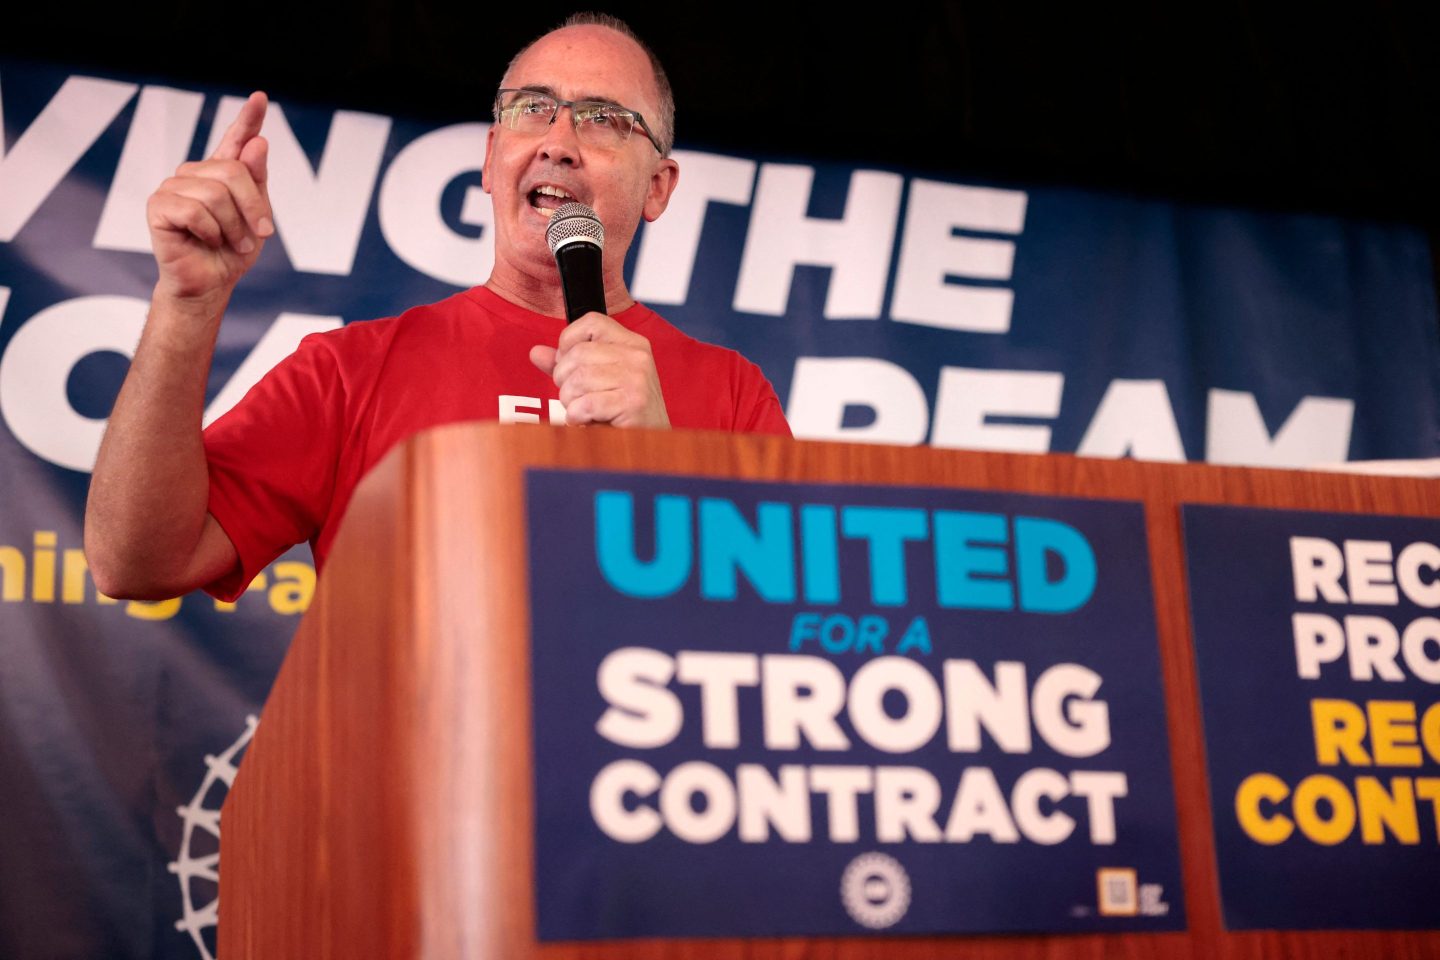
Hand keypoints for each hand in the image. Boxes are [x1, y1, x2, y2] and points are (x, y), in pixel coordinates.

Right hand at [147, 91, 273, 308]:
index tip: (260, 97)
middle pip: (234, 172)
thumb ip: (257, 181)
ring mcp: (174, 186)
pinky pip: (194, 211)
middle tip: (258, 234)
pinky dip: (209, 232)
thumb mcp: (257, 217)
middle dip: (253, 208)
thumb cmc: (232, 251)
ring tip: (232, 243)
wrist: (211, 284)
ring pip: (216, 194)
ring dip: (234, 227)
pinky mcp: (159, 205)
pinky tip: (204, 241)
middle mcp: (195, 173)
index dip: (248, 119)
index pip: (236, 139)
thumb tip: (258, 143)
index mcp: (221, 173)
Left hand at [529, 312, 670, 427]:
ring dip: (570, 401)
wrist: (651, 443)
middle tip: (575, 397)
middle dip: (564, 379)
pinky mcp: (633, 403)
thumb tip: (536, 352)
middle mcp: (637, 356)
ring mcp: (637, 379)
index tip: (570, 365)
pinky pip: (586, 404)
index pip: (592, 322)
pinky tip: (586, 421)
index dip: (569, 342)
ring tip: (582, 410)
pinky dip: (577, 417)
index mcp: (632, 343)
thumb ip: (567, 365)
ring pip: (578, 379)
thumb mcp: (597, 381)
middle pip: (578, 354)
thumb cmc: (622, 412)